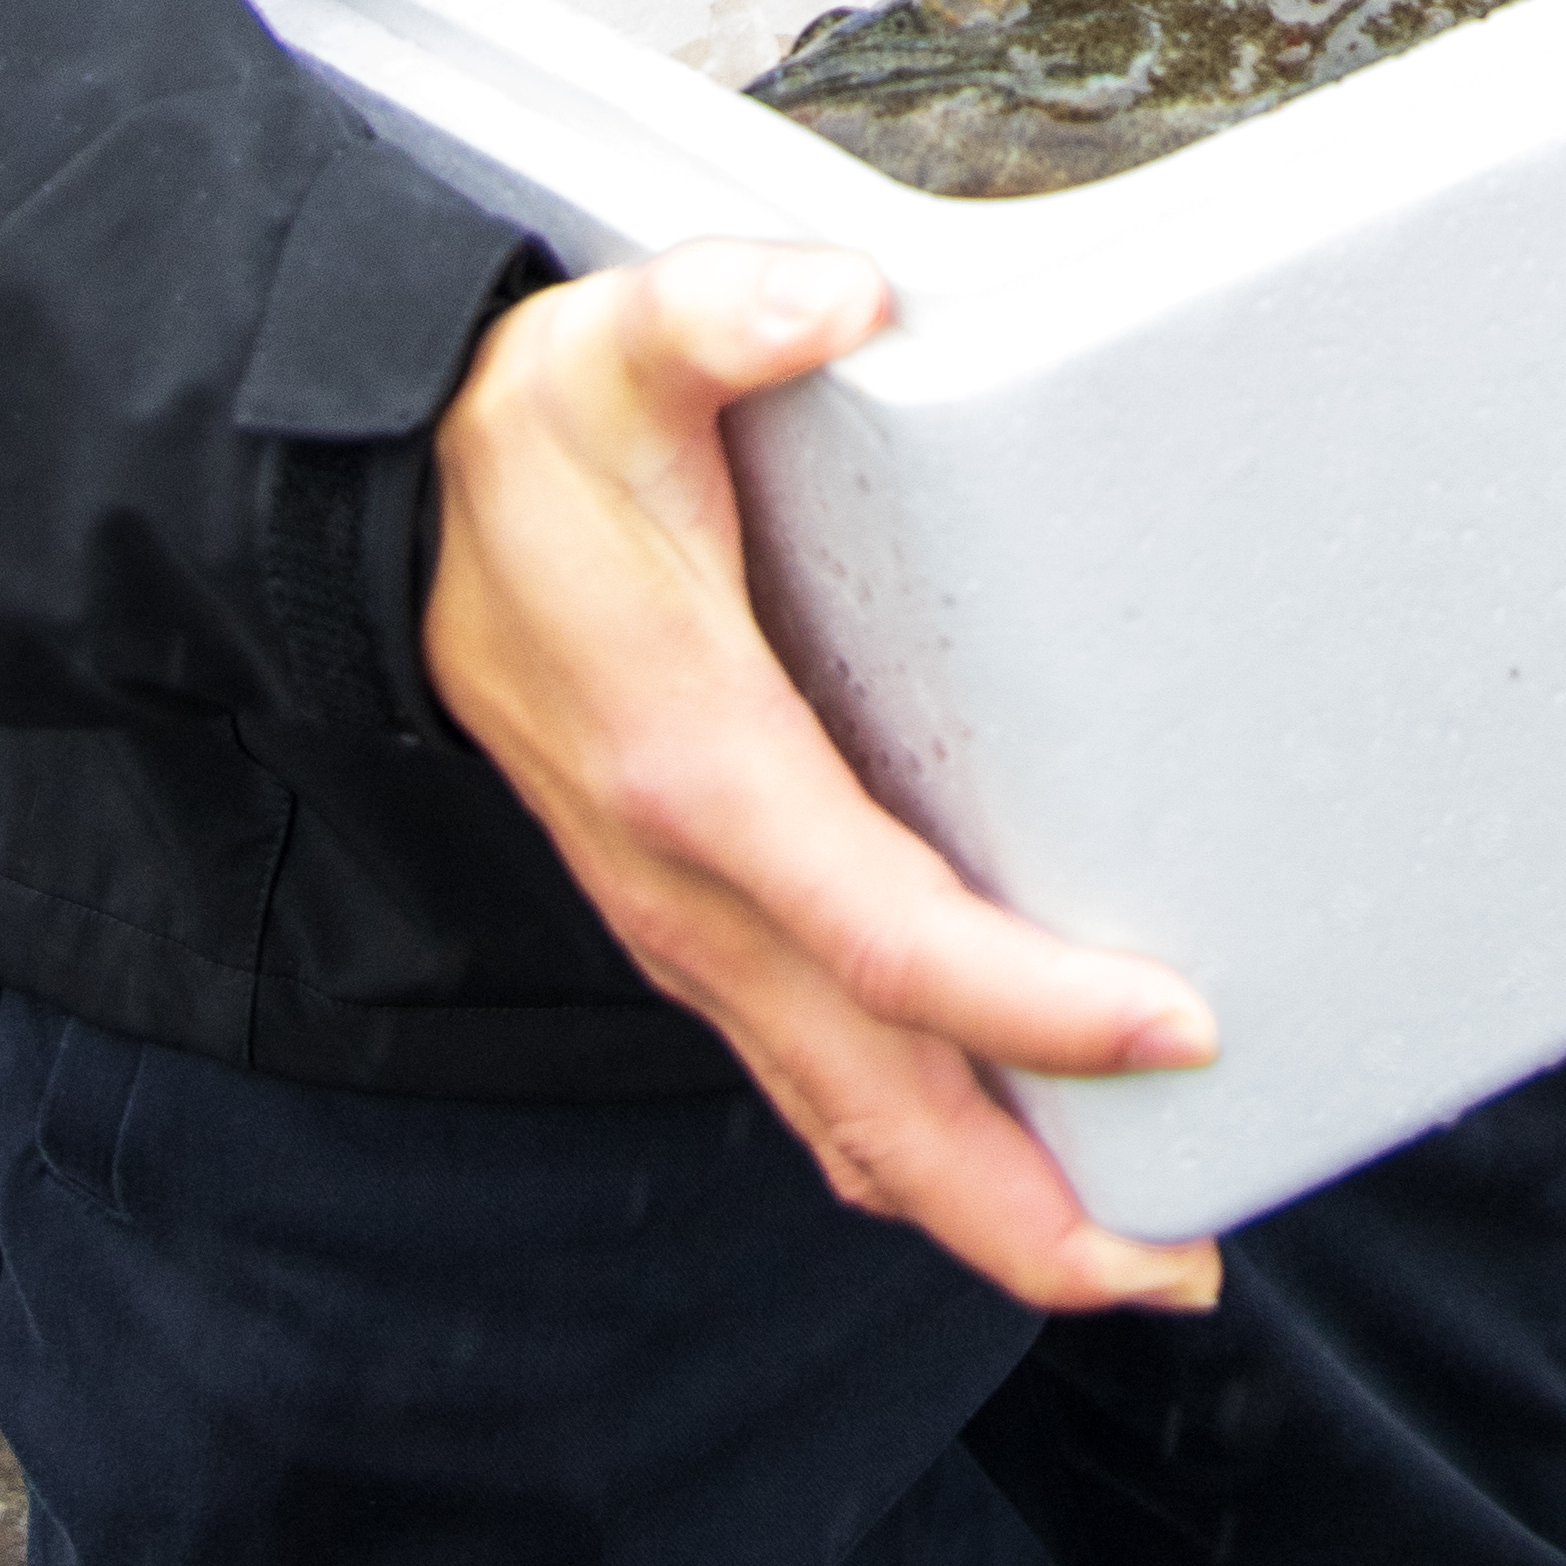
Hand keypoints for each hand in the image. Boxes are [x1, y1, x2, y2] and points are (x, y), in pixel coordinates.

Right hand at [421, 242, 1221, 1310]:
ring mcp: (689, 924)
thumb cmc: (524, 443)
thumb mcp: (611, 344)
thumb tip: (833, 297)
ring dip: (977, 1206)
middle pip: (873, 1097)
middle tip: (1184, 1269)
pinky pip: (810, 1073)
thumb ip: (721, 311)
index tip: (1172, 1025)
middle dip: (1020, 1206)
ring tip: (1140, 1255)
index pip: (886, 930)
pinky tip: (1004, 1153)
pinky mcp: (696, 921)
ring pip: (841, 1116)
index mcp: (699, 765)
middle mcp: (692, 886)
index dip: (1027, 1000)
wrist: (381, 518)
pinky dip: (908, 1142)